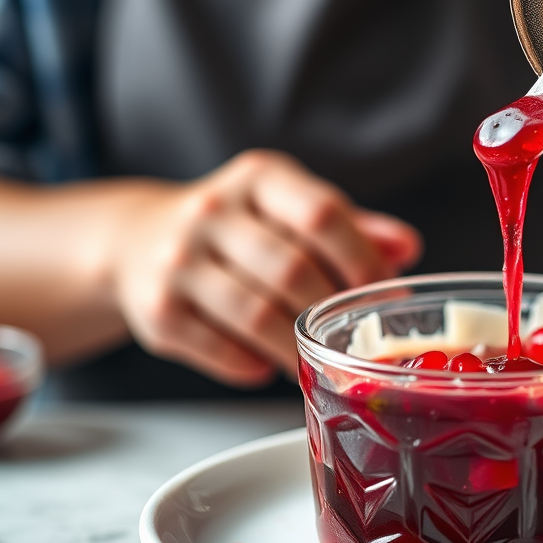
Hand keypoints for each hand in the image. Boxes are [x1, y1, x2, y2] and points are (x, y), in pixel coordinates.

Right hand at [110, 150, 421, 385]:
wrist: (136, 238)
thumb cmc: (236, 225)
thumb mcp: (289, 207)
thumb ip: (350, 227)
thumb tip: (406, 248)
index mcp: (259, 178)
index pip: (321, 213)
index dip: (360, 258)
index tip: (382, 290)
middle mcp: (212, 211)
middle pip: (293, 270)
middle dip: (331, 311)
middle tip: (351, 335)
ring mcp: (178, 262)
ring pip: (258, 317)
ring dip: (298, 349)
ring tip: (317, 359)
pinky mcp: (157, 312)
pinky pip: (222, 351)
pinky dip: (254, 364)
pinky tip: (266, 361)